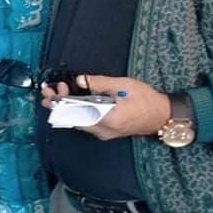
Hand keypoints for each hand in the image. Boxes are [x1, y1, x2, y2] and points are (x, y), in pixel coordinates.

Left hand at [42, 74, 170, 140]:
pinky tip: (72, 99)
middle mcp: (104, 130)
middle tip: (48, 91)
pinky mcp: (107, 130)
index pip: (77, 113)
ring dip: (66, 107)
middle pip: (74, 119)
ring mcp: (105, 132)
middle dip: (59, 105)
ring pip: (78, 122)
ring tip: (58, 91)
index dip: (61, 103)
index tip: (52, 92)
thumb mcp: (123, 85)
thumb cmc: (146, 99)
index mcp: (108, 119)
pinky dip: (76, 111)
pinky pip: (86, 122)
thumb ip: (99, 82)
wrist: (163, 116)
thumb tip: (80, 80)